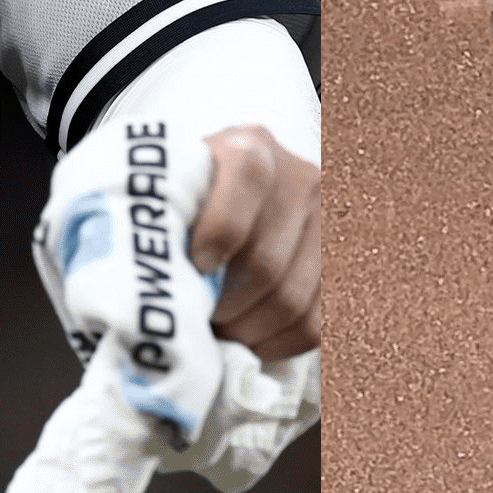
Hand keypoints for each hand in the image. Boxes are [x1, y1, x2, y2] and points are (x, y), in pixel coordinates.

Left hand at [190, 126, 318, 362]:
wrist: (235, 191)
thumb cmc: (192, 195)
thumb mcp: (177, 184)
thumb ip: (167, 213)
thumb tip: (153, 277)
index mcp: (252, 148)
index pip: (245, 182)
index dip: (217, 233)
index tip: (193, 268)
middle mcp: (299, 180)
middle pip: (265, 262)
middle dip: (224, 307)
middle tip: (196, 322)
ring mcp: (327, 224)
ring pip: (291, 301)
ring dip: (247, 331)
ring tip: (217, 333)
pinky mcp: (340, 266)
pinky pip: (314, 323)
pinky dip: (276, 344)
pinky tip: (248, 342)